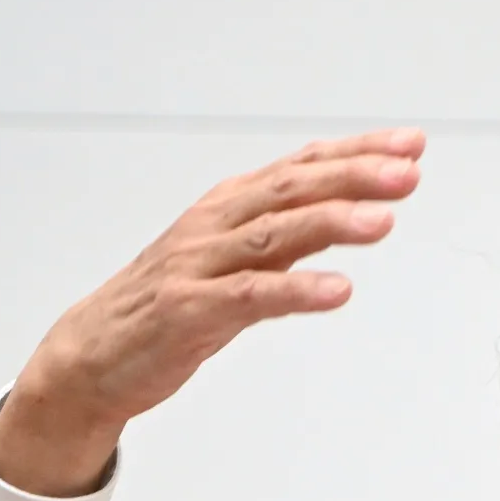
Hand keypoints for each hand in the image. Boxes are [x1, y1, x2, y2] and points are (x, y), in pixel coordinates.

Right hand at [0, 128, 425, 495]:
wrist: (91, 355)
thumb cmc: (165, 305)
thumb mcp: (234, 261)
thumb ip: (286, 236)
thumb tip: (351, 211)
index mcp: (228, 207)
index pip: (300, 167)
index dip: (355, 152)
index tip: (408, 145)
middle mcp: (215, 225)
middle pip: (292, 189)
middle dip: (353, 176)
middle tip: (406, 172)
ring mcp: (199, 265)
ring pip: (274, 233)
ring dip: (332, 221)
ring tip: (382, 220)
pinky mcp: (189, 311)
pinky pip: (250, 295)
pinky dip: (296, 290)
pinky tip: (337, 290)